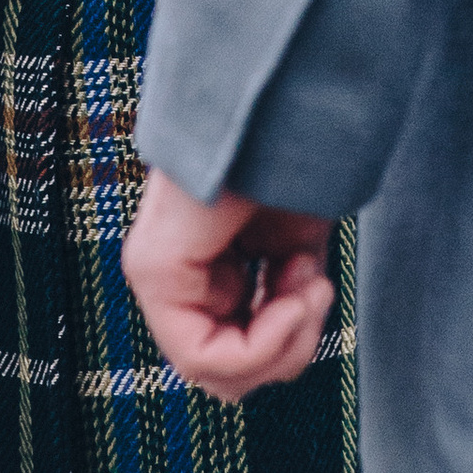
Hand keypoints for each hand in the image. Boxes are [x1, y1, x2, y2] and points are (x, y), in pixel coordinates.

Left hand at [122, 168, 335, 400]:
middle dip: (290, 347)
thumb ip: (282, 302)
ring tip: (306, 280)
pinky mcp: (154, 269)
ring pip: (215, 377)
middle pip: (228, 377)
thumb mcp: (295, 246)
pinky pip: (199, 357)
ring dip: (283, 342)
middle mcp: (173, 278)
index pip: (237, 355)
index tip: (318, 282)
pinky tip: (291, 293)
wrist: (281, 95)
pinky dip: (262, 344)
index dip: (291, 340)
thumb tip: (284, 353)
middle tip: (315, 287)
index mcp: (204, 271)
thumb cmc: (290, 156)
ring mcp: (157, 275)